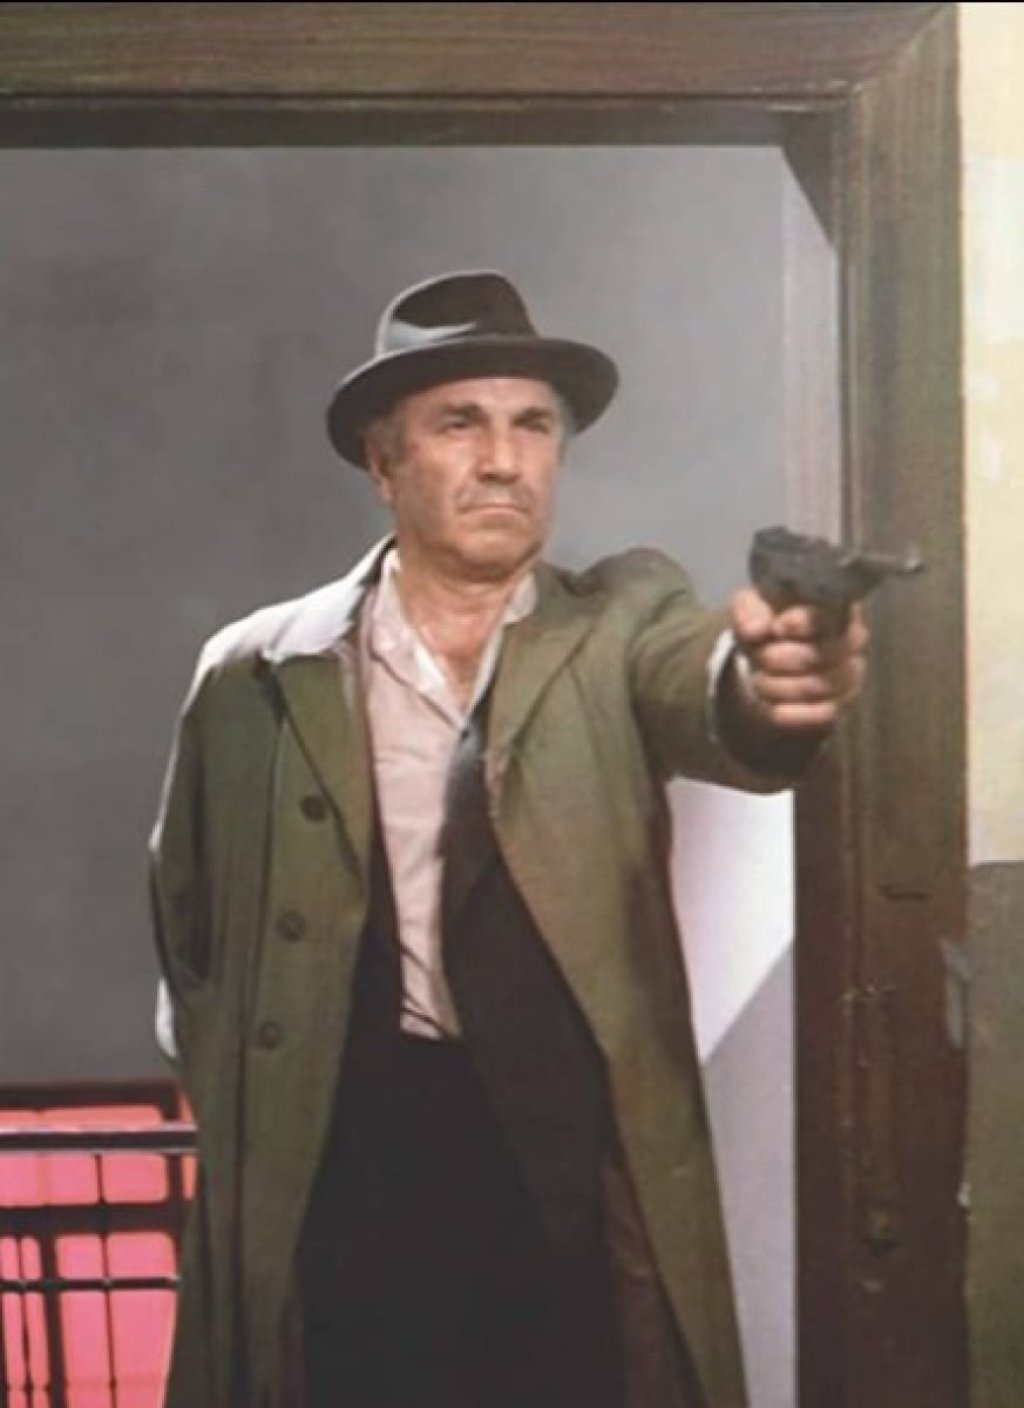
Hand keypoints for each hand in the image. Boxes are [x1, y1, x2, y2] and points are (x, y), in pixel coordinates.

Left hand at [727, 588, 868, 733]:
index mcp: (833, 605)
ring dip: (779, 686)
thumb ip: (748, 611)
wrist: (770, 649)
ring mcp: (850, 672)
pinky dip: (794, 713)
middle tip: (758, 655)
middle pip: (819, 655)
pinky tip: (774, 708)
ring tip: (759, 678)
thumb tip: (756, 630)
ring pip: (819, 686)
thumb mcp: (750, 606)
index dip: (803, 623)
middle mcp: (852, 638)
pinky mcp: (842, 702)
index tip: (777, 627)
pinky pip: (824, 713)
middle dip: (778, 659)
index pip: (830, 616)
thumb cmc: (767, 619)